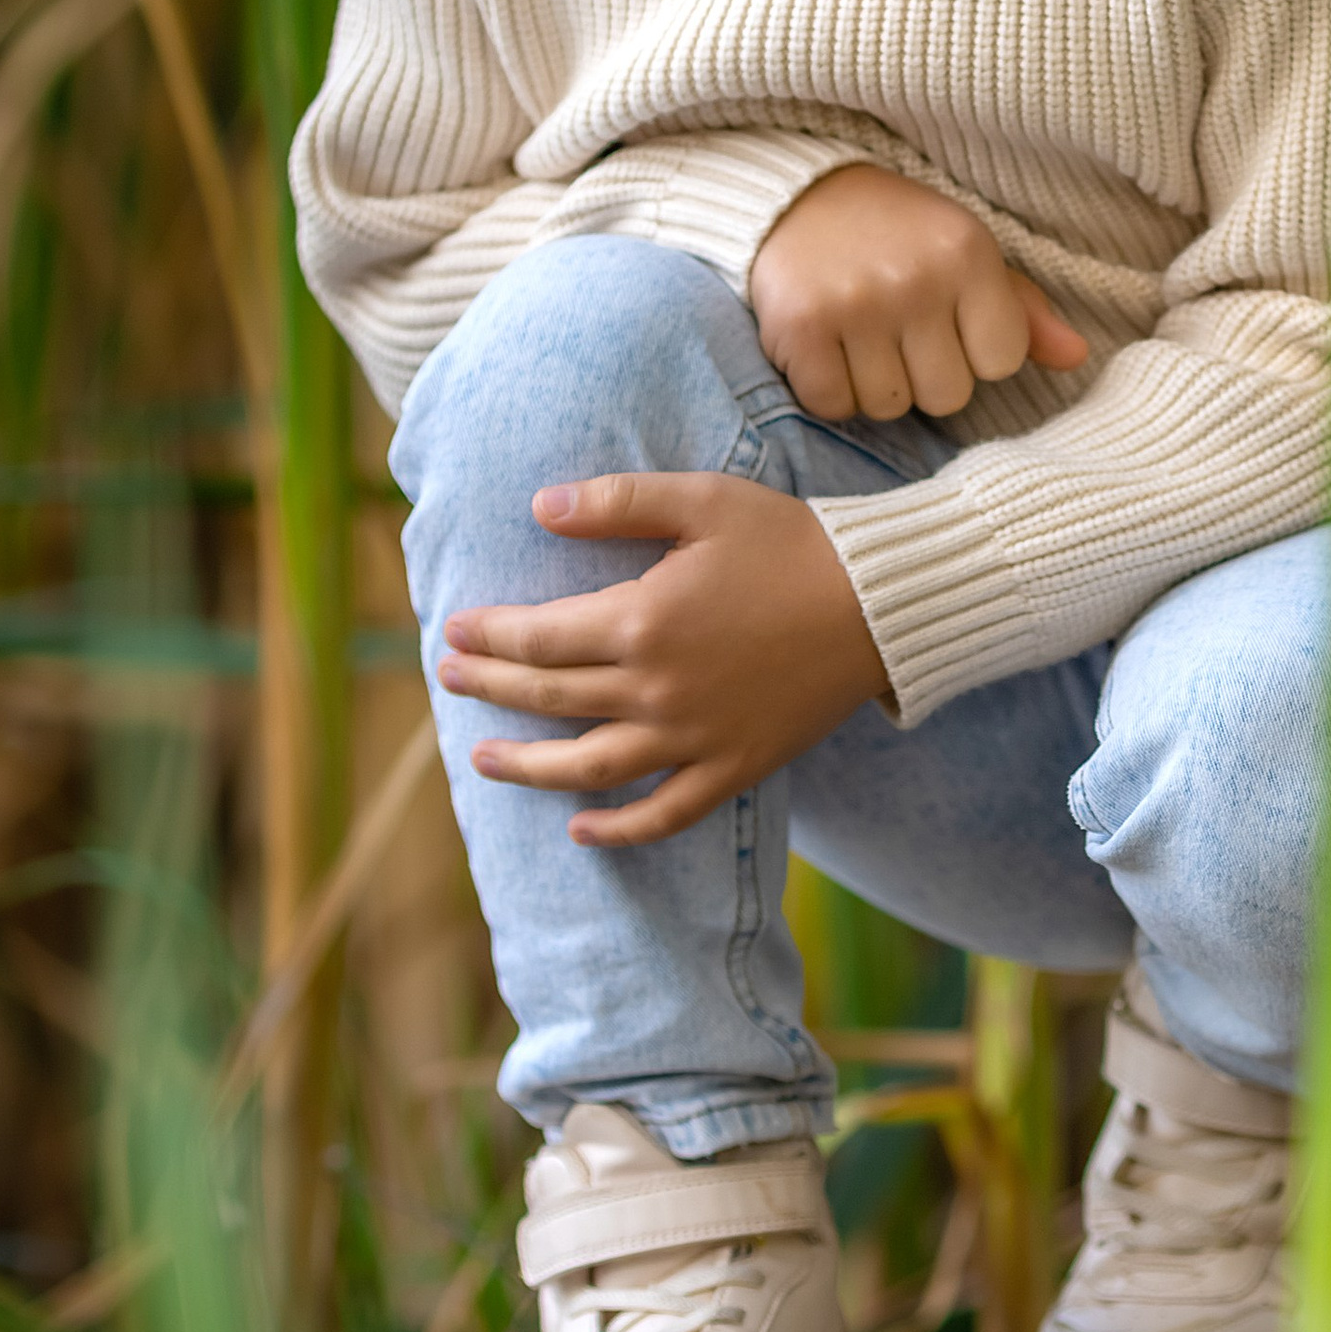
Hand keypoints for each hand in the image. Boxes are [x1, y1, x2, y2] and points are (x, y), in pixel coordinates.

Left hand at [442, 473, 886, 845]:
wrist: (880, 602)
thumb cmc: (790, 540)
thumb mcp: (703, 499)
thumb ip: (617, 502)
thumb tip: (539, 508)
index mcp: (643, 619)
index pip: (539, 638)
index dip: (490, 637)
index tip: (457, 632)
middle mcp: (657, 688)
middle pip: (551, 698)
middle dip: (491, 689)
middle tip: (450, 681)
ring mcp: (694, 737)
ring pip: (591, 766)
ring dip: (530, 768)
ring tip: (485, 760)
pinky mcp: (734, 766)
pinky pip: (666, 812)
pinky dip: (620, 829)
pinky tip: (581, 832)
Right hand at [751, 162, 1089, 422]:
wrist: (796, 195)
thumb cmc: (897, 233)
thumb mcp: (967, 253)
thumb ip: (1022, 310)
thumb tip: (1076, 356)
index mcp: (968, 254)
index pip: (1002, 361)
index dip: (973, 352)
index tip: (944, 322)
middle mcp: (916, 278)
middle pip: (947, 396)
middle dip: (922, 374)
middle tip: (895, 330)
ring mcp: (856, 303)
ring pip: (889, 407)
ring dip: (874, 384)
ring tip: (859, 334)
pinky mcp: (801, 326)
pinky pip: (833, 404)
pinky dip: (828, 388)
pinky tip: (825, 345)